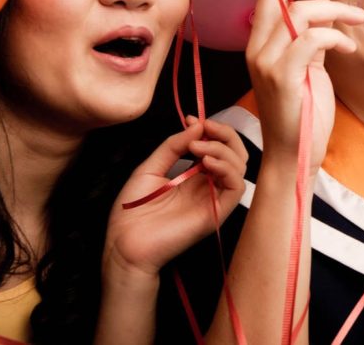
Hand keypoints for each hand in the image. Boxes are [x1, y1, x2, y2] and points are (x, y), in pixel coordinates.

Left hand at [103, 118, 248, 278]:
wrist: (124, 243)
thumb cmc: (133, 211)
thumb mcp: (150, 167)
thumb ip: (173, 146)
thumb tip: (197, 124)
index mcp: (195, 176)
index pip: (218, 148)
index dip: (212, 129)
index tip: (193, 119)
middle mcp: (209, 186)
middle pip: (235, 154)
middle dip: (225, 134)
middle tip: (205, 128)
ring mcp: (214, 199)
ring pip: (239, 167)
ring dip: (223, 150)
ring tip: (199, 148)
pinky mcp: (216, 213)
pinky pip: (237, 188)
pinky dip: (228, 169)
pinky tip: (208, 163)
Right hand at [246, 0, 363, 175]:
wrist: (295, 154)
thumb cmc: (303, 110)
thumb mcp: (308, 64)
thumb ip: (310, 33)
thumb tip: (322, 4)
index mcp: (259, 43)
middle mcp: (256, 48)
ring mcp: (266, 62)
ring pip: (298, 12)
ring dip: (334, 9)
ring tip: (357, 19)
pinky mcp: (283, 77)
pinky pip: (310, 39)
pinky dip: (334, 35)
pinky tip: (348, 46)